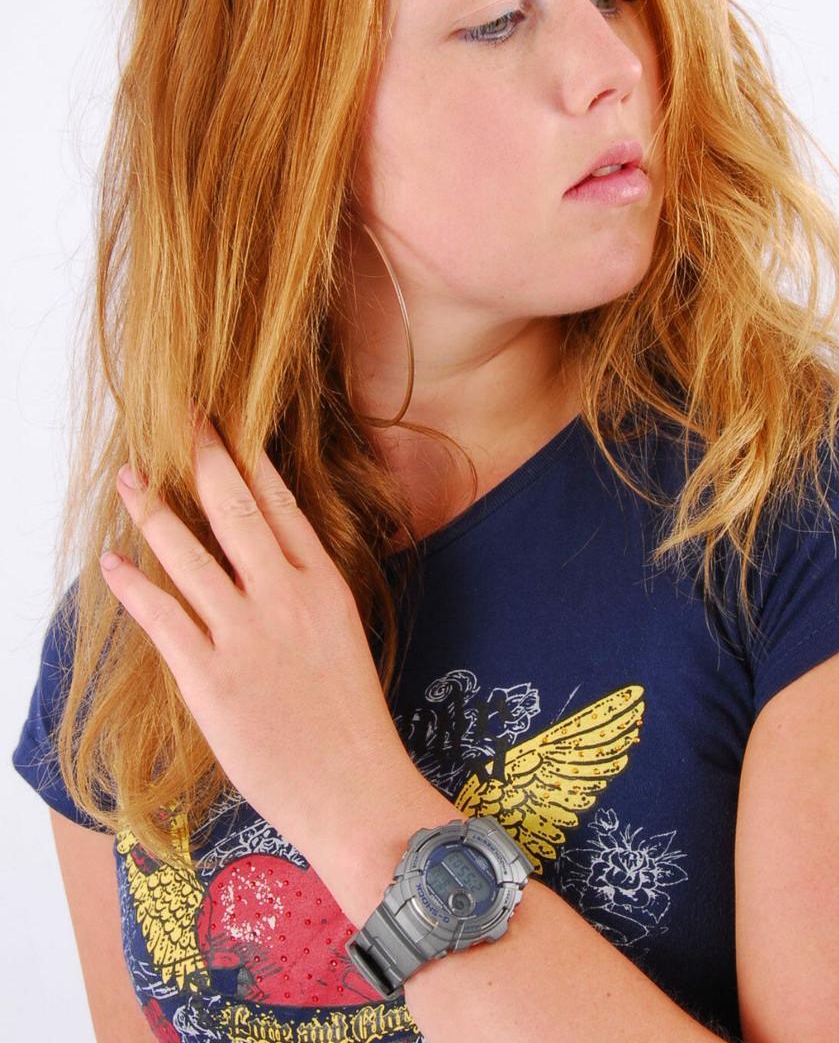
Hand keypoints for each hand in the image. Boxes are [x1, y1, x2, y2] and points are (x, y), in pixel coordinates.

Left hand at [100, 409, 413, 865]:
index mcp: (323, 584)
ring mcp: (245, 636)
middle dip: (203, 455)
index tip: (225, 426)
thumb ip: (307, 590)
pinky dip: (131, 585)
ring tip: (129, 476)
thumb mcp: (343, 634)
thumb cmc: (351, 720)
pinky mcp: (209, 678)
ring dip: (151, 509)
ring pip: (188, 553)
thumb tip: (270, 554)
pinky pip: (161, 617)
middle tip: (180, 418)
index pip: (281, 502)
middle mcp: (283, 597)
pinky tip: (111, 562)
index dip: (248, 459)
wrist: (355, 791)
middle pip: (235, 507)